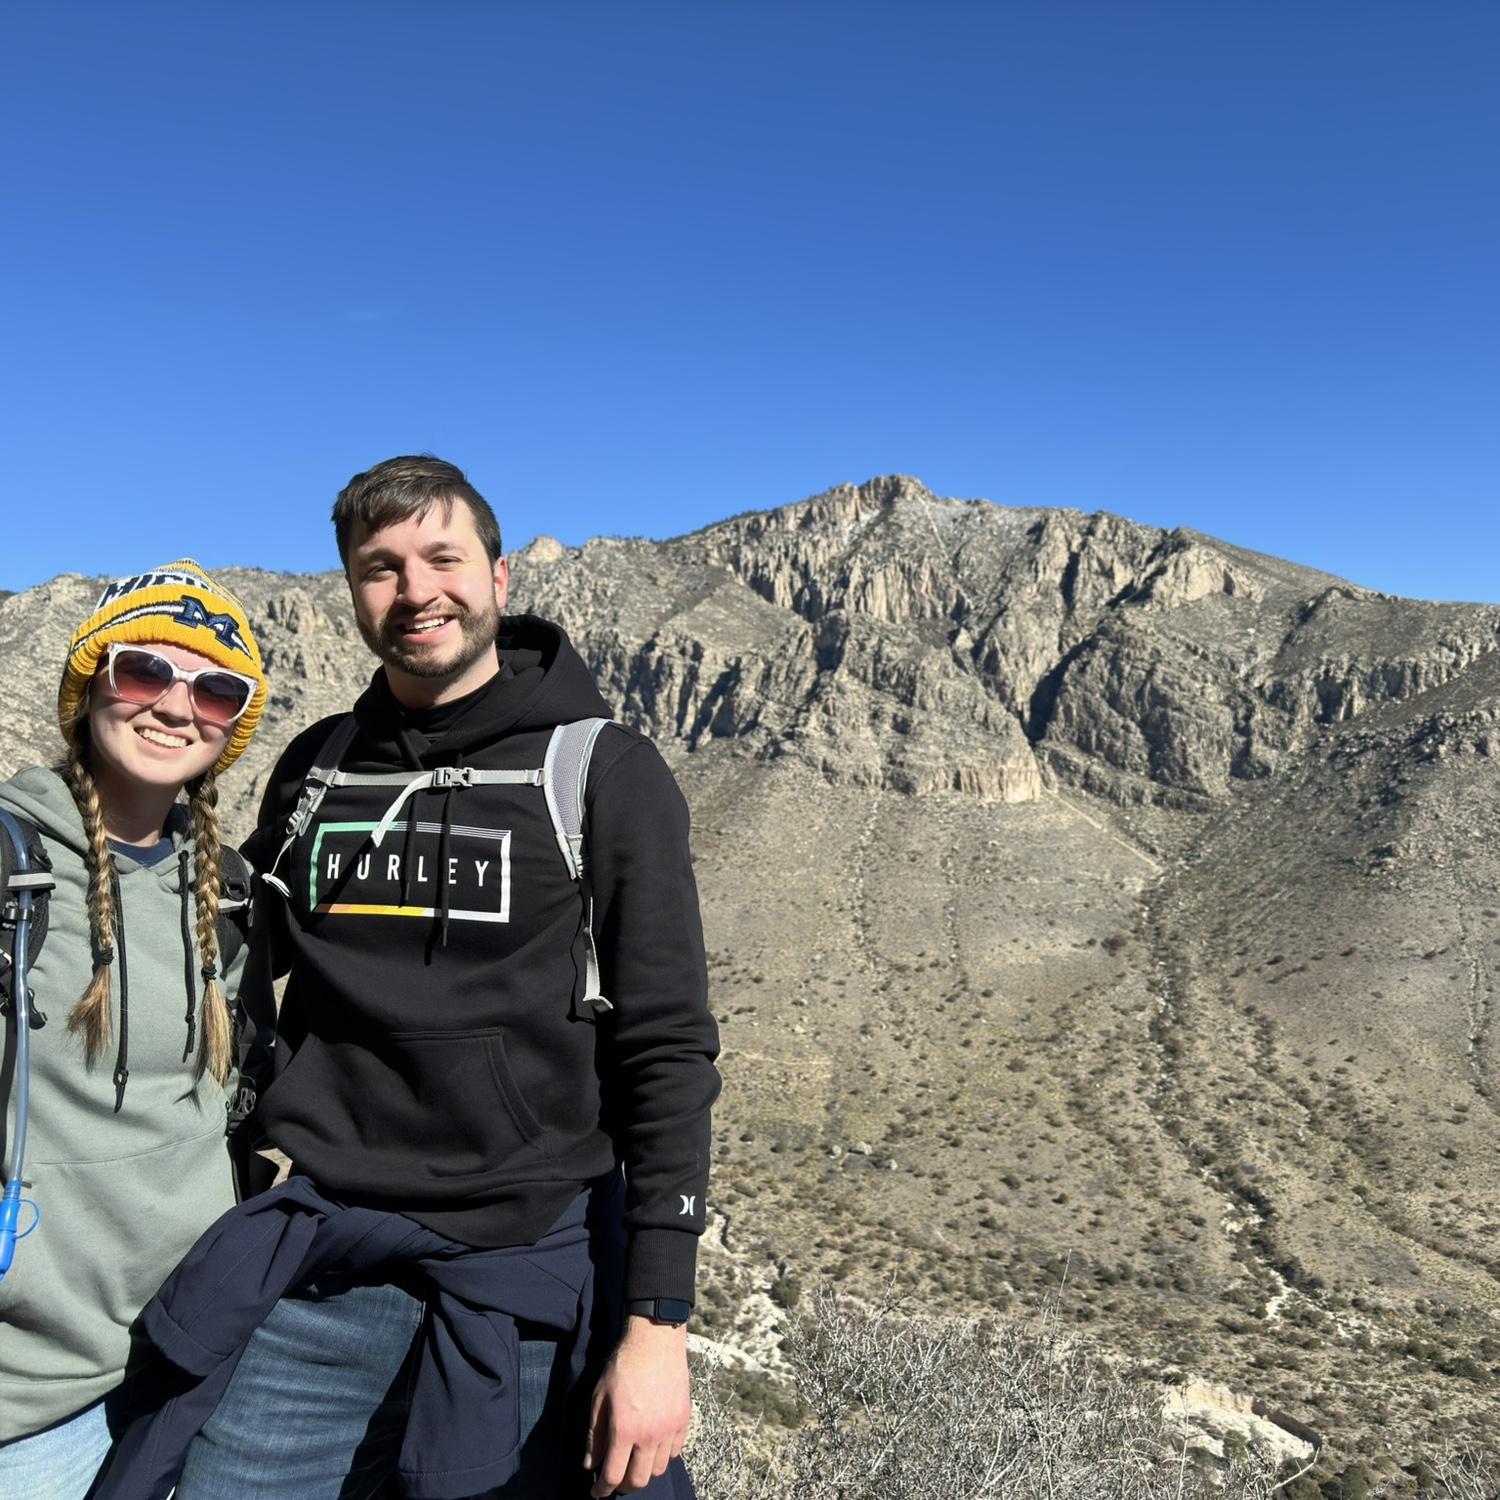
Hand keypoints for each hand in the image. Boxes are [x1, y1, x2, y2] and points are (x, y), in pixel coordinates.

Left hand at [584, 1316, 690, 1495]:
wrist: (656, 1340)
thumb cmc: (624, 1365)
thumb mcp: (600, 1397)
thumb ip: (595, 1434)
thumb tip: (591, 1464)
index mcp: (625, 1430)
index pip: (613, 1475)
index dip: (602, 1490)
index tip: (597, 1493)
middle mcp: (650, 1435)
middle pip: (638, 1480)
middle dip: (623, 1485)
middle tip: (615, 1478)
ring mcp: (670, 1429)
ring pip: (658, 1469)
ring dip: (644, 1472)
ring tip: (634, 1462)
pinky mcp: (683, 1419)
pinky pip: (675, 1452)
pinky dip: (662, 1457)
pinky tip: (652, 1447)